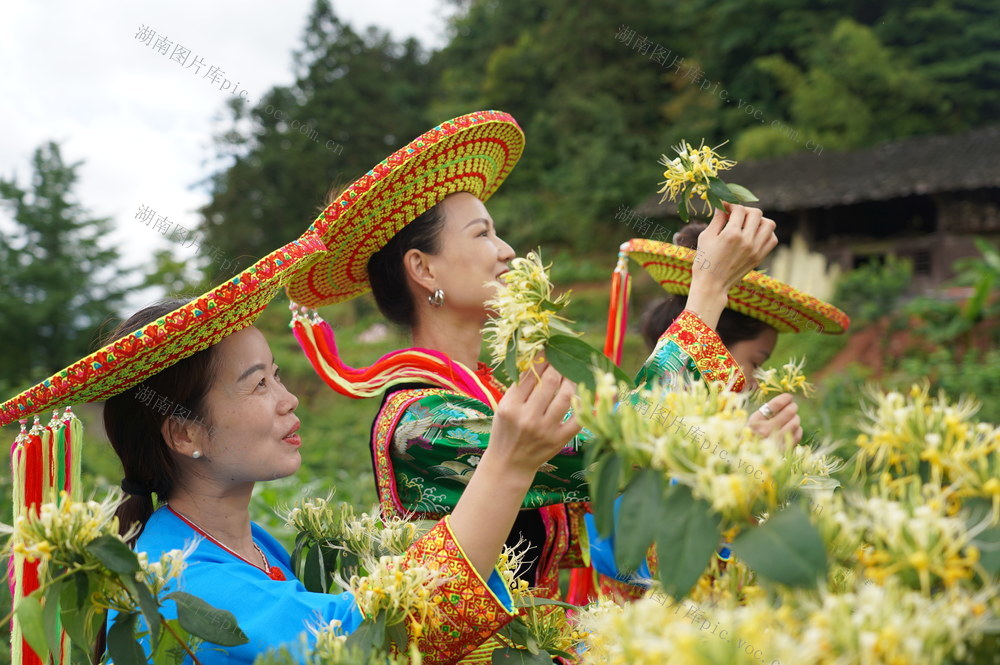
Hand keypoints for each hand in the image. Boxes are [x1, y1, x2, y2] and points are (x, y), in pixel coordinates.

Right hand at [485, 362, 580, 476]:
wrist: (509, 463)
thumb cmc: (506, 430)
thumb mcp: (504, 407)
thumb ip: (520, 386)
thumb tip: (539, 359)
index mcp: (511, 406)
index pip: (530, 375)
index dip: (542, 359)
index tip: (548, 350)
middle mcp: (527, 417)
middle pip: (549, 382)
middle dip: (558, 367)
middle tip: (561, 361)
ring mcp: (545, 430)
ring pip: (566, 396)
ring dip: (571, 381)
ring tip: (570, 375)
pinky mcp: (558, 440)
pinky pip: (577, 418)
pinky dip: (583, 405)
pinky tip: (582, 395)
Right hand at [686, 204, 777, 329]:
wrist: (712, 285)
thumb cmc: (704, 261)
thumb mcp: (706, 237)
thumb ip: (716, 219)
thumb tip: (722, 206)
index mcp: (732, 234)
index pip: (738, 209)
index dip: (730, 204)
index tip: (724, 207)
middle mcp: (747, 241)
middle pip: (756, 213)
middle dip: (744, 210)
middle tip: (735, 215)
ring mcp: (755, 250)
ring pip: (768, 224)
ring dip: (758, 220)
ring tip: (747, 225)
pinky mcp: (759, 257)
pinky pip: (772, 239)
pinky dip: (765, 233)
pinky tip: (754, 235)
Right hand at [748, 393, 801, 448]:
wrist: (748, 461)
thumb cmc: (749, 439)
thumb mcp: (750, 425)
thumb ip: (763, 415)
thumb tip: (783, 402)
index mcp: (755, 422)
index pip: (775, 405)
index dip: (784, 398)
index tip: (788, 397)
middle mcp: (766, 431)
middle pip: (789, 412)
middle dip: (792, 407)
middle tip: (793, 406)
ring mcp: (776, 441)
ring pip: (795, 422)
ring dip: (795, 418)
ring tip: (792, 418)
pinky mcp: (785, 450)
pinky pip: (798, 434)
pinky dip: (797, 429)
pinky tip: (793, 429)